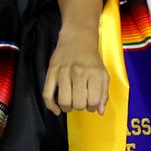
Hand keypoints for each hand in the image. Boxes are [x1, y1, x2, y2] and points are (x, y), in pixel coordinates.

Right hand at [44, 0, 108, 114]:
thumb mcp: (103, 74)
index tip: (91, 103)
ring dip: (68, 107)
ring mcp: (63, 72)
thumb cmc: (92, 60)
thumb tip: (100, 111)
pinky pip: (47, 94)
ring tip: (70, 103)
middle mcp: (78, 73)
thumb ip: (104, 93)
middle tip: (81, 101)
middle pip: (78, 103)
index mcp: (94, 73)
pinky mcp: (51, 72)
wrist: (77, 39)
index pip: (93, 101)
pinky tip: (57, 110)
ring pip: (64, 101)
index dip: (93, 107)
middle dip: (80, 107)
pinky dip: (51, 106)